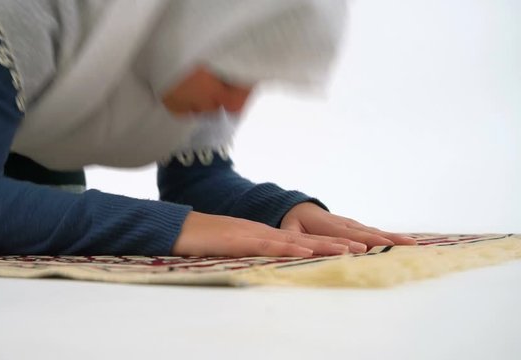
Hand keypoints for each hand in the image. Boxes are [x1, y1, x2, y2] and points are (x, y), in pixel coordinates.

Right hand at [172, 211, 368, 256]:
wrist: (179, 227)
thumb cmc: (204, 240)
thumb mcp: (235, 248)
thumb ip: (253, 252)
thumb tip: (271, 262)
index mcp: (265, 235)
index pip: (301, 241)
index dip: (328, 244)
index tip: (354, 249)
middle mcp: (264, 232)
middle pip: (306, 239)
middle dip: (337, 243)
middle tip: (367, 247)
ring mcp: (253, 234)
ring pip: (294, 241)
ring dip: (324, 246)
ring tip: (350, 250)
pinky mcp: (239, 241)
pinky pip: (268, 246)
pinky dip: (289, 249)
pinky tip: (307, 252)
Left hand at [280, 202, 416, 249]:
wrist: (299, 209)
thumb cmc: (293, 223)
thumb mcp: (290, 230)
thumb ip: (294, 239)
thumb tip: (298, 247)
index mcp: (330, 227)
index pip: (349, 235)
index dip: (363, 241)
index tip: (377, 245)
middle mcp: (345, 225)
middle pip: (369, 233)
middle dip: (388, 239)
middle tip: (408, 245)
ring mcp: (353, 226)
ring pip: (376, 232)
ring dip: (394, 238)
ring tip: (414, 244)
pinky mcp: (357, 228)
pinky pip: (376, 233)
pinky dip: (391, 238)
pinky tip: (406, 244)